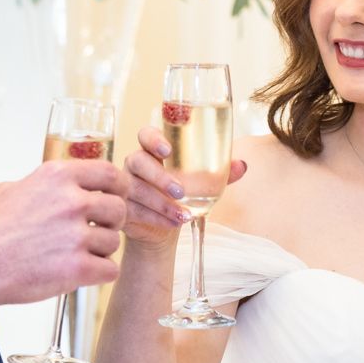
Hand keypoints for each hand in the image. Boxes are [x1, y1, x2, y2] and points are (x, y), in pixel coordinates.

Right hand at [0, 159, 130, 304]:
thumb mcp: (12, 189)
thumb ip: (46, 185)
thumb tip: (64, 186)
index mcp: (56, 176)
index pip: (109, 173)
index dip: (117, 188)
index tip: (115, 197)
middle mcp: (70, 201)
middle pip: (118, 208)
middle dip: (109, 223)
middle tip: (93, 233)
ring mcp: (75, 235)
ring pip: (114, 242)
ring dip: (100, 251)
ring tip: (75, 255)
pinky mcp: (77, 267)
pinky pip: (110, 270)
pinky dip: (98, 274)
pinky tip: (79, 272)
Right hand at [121, 127, 248, 250]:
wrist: (163, 228)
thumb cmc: (182, 197)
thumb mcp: (203, 184)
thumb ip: (220, 172)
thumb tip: (242, 165)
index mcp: (152, 151)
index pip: (145, 134)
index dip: (153, 139)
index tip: (167, 150)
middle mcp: (134, 165)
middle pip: (137, 160)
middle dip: (159, 176)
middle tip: (181, 191)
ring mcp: (124, 186)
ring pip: (134, 189)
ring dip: (161, 203)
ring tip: (184, 215)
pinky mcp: (121, 208)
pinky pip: (132, 210)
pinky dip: (155, 218)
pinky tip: (173, 224)